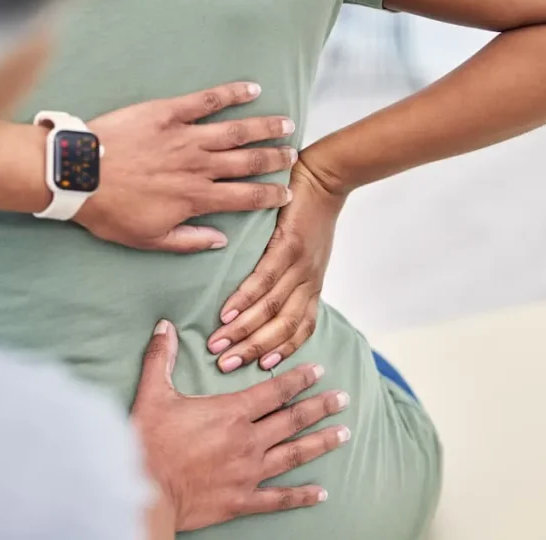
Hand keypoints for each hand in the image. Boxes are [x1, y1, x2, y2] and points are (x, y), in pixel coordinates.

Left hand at [75, 82, 297, 252]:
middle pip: (249, 161)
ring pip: (236, 131)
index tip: (288, 193)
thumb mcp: (148, 239)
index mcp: (196, 197)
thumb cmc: (110, 211)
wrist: (79, 176)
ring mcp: (185, 136)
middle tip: (293, 155)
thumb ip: (188, 241)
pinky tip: (251, 88)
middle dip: (275, 158)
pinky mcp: (168, 113)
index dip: (271, 195)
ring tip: (285, 124)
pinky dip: (231, 93)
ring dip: (264, 127)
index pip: (245, 197)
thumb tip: (220, 240)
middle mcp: (199, 166)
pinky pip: (206, 101)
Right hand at [132, 320, 350, 531]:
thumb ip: (161, 358)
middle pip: (293, 420)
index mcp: (230, 413)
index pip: (274, 391)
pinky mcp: (242, 501)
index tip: (319, 370)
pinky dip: (301, 496)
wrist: (144, 491)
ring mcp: (248, 473)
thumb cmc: (149, 442)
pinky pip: (279, 498)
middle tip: (344, 399)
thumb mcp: (153, 394)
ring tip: (344, 434)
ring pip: (294, 455)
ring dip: (321, 443)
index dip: (298, 379)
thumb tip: (165, 326)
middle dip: (321, 407)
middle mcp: (247, 441)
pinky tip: (321, 493)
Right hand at [206, 155, 344, 372]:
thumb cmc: (311, 214)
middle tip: (226, 366)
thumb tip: (265, 296)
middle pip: (283, 328)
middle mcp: (308, 280)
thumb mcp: (307, 253)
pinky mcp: (288, 244)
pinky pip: (265, 279)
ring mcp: (300, 264)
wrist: (327, 177)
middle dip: (253, 350)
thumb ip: (291, 276)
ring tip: (219, 344)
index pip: (300, 329)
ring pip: (272, 309)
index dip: (281, 351)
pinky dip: (245, 299)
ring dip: (244, 331)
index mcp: (312, 285)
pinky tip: (227, 312)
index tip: (258, 368)